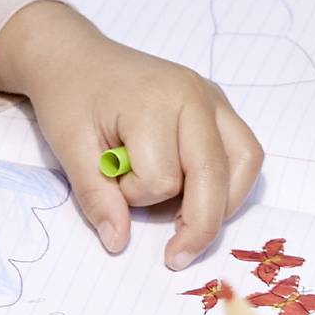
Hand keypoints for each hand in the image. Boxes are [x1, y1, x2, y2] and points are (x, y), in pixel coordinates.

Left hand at [0, 2, 264, 269]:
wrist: (75, 57)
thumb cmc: (70, 97)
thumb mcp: (69, 147)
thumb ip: (96, 196)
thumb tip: (118, 243)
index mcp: (155, 101)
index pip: (162, 178)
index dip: (134, 196)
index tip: (110, 179)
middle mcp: (195, 95)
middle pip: (214, 175)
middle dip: (197, 225)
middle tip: (174, 257)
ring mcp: (212, 96)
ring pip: (245, 162)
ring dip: (223, 202)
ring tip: (191, 222)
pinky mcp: (218, 103)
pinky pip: (244, 150)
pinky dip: (230, 180)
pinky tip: (204, 195)